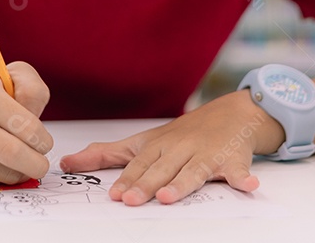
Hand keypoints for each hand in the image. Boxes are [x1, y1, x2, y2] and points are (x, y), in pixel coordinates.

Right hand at [0, 61, 52, 184]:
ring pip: (4, 173)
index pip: (24, 124)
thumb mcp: (12, 78)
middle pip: (12, 153)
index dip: (42, 139)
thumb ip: (33, 91)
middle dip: (36, 164)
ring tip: (16, 157)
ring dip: (21, 171)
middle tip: (42, 165)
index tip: (44, 142)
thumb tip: (35, 121)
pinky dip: (2, 178)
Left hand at [59, 90, 284, 205]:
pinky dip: (243, 178)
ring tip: (170, 197)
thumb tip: (66, 162)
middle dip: (147, 184)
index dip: (128, 179)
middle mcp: (182, 148)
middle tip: (132, 200)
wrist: (232, 114)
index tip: (115, 195)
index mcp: (159, 145)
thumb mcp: (143, 141)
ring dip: (183, 183)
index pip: (140, 163)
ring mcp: (208, 154)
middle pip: (163, 169)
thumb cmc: (181, 135)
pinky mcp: (234, 160)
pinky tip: (247, 186)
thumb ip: (107, 154)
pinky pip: (240, 171)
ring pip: (195, 171)